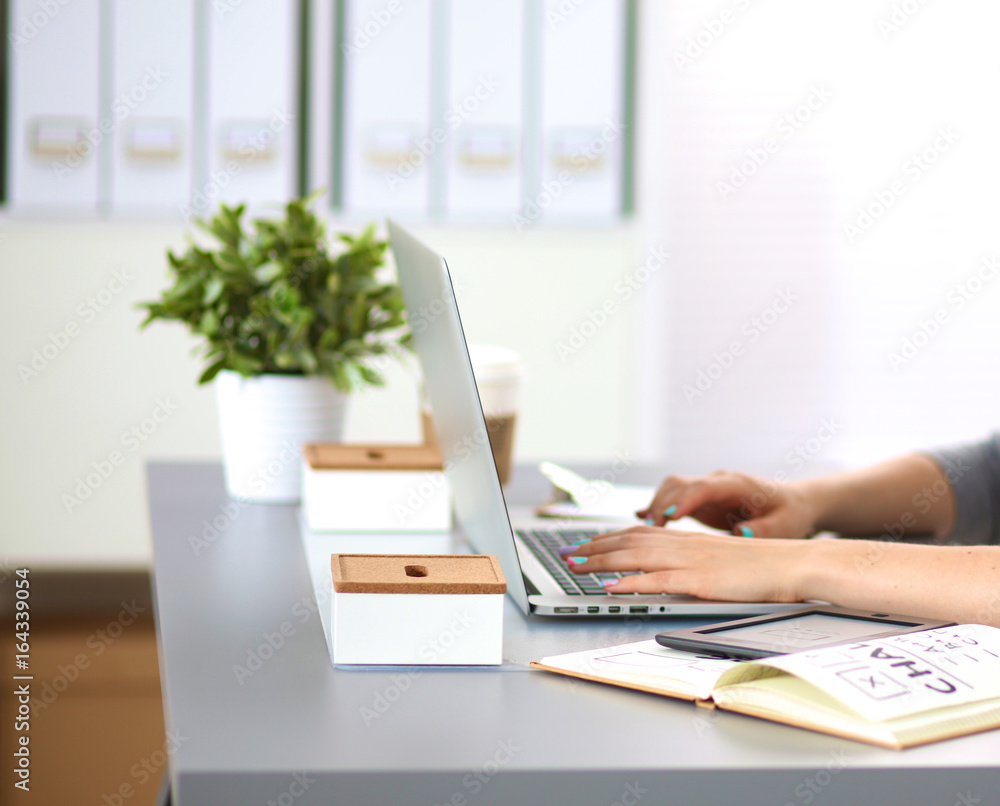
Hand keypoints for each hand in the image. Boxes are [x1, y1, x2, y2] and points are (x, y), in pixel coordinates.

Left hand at [562, 526, 809, 601]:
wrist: (794, 563)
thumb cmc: (762, 565)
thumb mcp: (719, 559)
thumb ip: (692, 561)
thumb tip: (666, 572)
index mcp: (688, 540)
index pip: (638, 534)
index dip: (607, 538)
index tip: (584, 545)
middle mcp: (684, 545)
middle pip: (628, 541)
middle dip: (593, 548)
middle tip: (566, 555)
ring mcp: (691, 561)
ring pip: (635, 556)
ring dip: (601, 561)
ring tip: (576, 567)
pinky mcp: (700, 580)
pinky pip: (658, 581)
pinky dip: (630, 583)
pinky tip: (611, 587)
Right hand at [636, 470, 817, 537]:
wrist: (793, 502)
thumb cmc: (790, 513)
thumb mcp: (786, 525)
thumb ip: (764, 529)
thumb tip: (740, 531)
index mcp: (737, 484)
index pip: (704, 487)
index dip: (683, 500)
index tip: (668, 517)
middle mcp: (717, 482)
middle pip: (679, 485)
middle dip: (660, 505)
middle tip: (649, 530)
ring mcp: (707, 490)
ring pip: (671, 489)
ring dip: (656, 507)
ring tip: (645, 531)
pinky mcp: (700, 501)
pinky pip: (673, 499)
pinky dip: (658, 509)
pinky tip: (643, 521)